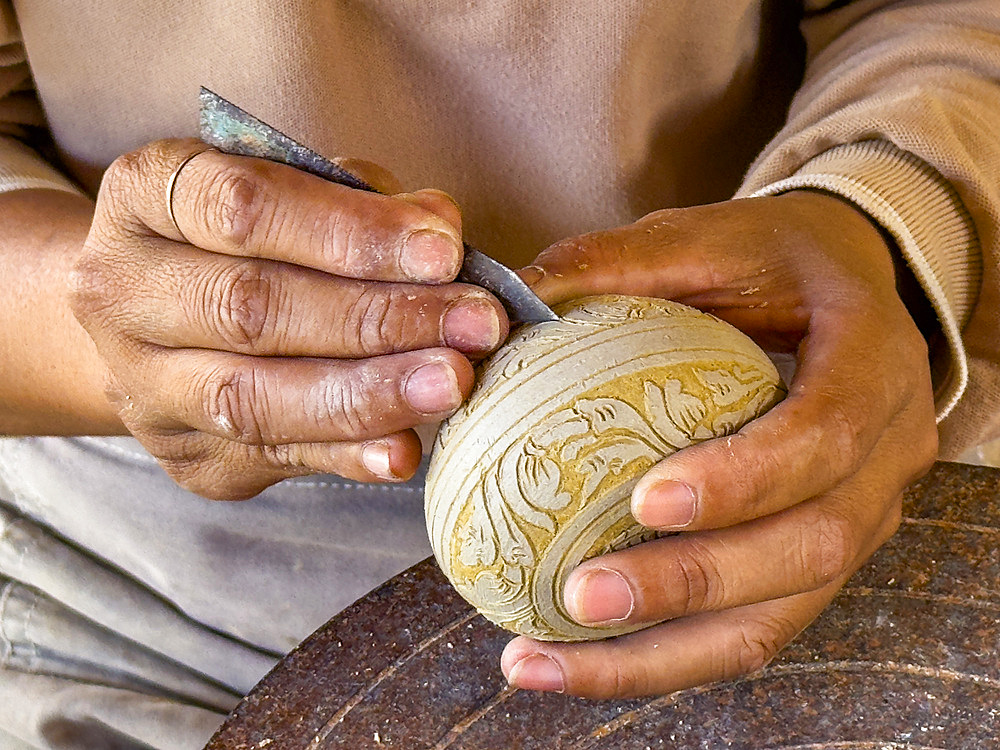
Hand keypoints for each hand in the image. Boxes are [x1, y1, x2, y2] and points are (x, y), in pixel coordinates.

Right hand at [70, 139, 506, 498]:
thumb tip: (438, 228)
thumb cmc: (245, 240)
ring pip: (253, 398)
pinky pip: (271, 458)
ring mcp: (145, 385)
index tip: (444, 250)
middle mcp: (122, 291)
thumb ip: (358, 202)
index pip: (240, 209)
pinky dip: (344, 455)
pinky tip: (404, 449)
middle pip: (251, 309)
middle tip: (476, 323)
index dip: (348, 232)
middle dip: (378, 318)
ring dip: (368, 393)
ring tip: (453, 382)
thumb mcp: (288, 190)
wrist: (157, 321)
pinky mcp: (186, 454)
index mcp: (143, 198)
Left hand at [501, 191, 936, 696]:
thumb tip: (506, 301)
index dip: (747, 479)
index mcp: (874, 364)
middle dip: (695, 584)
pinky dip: (663, 657)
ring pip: (780, 617)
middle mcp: (887, 456)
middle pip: (812, 546)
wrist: (846, 291)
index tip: (645, 502)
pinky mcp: (817, 560)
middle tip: (581, 596)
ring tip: (549, 660)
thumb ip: (617, 263)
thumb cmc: (773, 263)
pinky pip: (751, 629)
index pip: (827, 435)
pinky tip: (576, 661)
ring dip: (662, 655)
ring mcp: (861, 519)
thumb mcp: (706, 239)